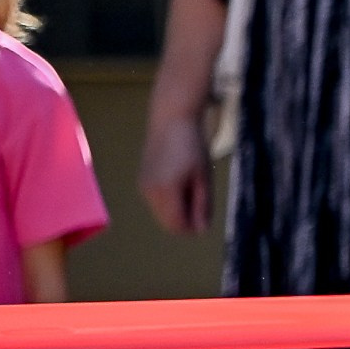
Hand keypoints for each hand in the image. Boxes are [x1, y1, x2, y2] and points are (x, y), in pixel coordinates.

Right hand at [138, 112, 213, 234]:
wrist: (171, 118)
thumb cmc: (193, 145)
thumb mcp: (204, 177)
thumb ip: (202, 205)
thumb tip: (201, 230)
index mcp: (165, 191)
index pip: (177, 226)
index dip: (193, 228)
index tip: (207, 215)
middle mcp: (149, 192)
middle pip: (168, 222)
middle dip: (186, 219)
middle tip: (202, 198)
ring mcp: (143, 186)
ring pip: (162, 213)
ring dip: (178, 209)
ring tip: (193, 185)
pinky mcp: (142, 180)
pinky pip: (157, 201)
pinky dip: (171, 200)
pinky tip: (182, 181)